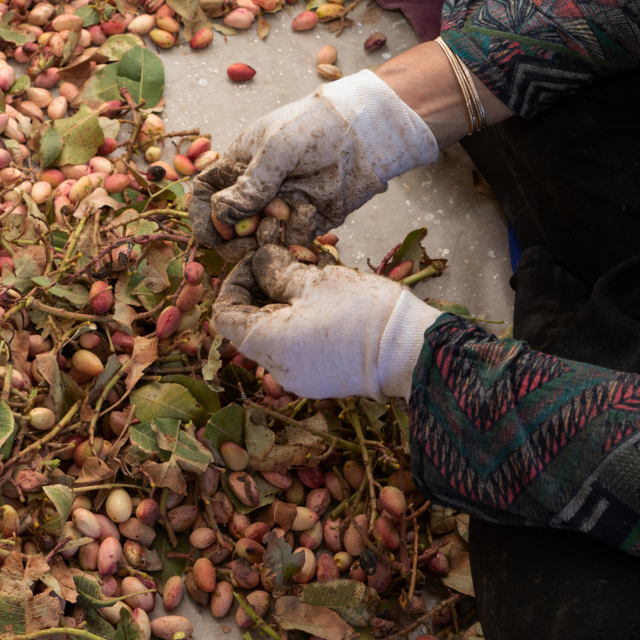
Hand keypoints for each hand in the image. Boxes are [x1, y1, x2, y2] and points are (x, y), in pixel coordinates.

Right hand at [190, 71, 438, 252]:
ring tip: (287, 212)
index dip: (206, 218)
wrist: (365, 133)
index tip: (219, 231)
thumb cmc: (315, 127)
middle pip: (230, 229)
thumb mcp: (275, 151)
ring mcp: (280, 209)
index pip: (205, 198)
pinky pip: (292, 243)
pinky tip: (309, 211)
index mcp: (238, 168)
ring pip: (259, 242)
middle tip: (252, 234)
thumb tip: (221, 216)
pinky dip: (297, 235)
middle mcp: (256, 192)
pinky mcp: (307, 223)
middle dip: (238, 238)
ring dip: (268, 235)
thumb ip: (248, 185)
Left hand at [213, 245, 442, 400]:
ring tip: (307, 275)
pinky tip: (321, 299)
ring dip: (283, 302)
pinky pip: (296, 346)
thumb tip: (259, 262)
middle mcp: (276, 369)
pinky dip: (299, 320)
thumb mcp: (313, 280)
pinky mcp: (321, 379)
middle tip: (286, 260)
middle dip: (262, 288)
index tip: (258, 260)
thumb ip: (275, 271)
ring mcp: (299, 378)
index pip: (224, 315)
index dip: (234, 281)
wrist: (414, 352)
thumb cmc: (362, 312)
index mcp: (265, 344)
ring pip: (275, 333)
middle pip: (250, 324)